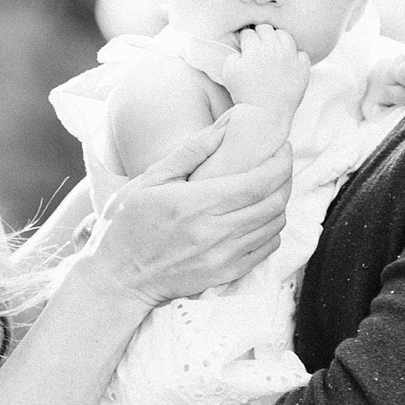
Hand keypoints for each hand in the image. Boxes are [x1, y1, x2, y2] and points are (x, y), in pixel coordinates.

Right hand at [82, 118, 291, 306]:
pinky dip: (272, 228)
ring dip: (279, 202)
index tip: (281, 148)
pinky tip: (258, 216)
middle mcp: (215, 232)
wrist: (118, 278)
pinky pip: (267, 248)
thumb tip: (226, 125)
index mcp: (196, 204)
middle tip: (279, 163)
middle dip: (285, 177)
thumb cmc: (127, 224)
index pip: (258, 181)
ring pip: (275, 225)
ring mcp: (224, 257)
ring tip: (269, 187)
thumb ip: (191, 151)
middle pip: (274, 202)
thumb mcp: (151, 178)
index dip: (279, 162)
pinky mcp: (227, 274)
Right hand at [216, 24, 308, 120]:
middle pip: (266, 29)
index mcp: (254, 49)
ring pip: (285, 36)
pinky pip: (301, 53)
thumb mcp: (228, 73)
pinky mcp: (302, 68)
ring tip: (273, 48)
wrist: (265, 114)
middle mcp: (274, 49)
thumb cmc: (244, 94)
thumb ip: (232, 56)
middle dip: (259, 34)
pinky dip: (295, 56)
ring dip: (277, 39)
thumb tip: (241, 50)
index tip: (244, 44)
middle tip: (257, 44)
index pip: (248, 33)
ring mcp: (290, 57)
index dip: (244, 38)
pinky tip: (288, 62)